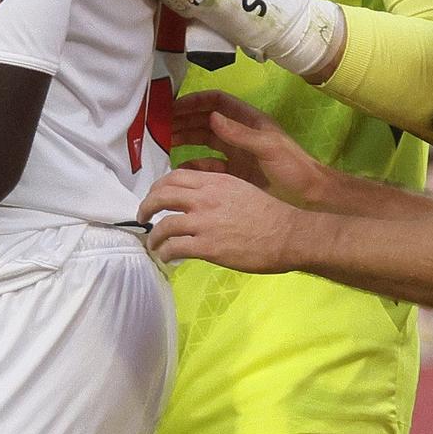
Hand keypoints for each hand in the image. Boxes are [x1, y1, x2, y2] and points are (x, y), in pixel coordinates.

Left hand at [140, 168, 305, 272]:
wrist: (289, 234)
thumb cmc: (271, 214)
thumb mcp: (241, 189)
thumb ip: (218, 191)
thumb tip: (200, 201)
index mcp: (215, 181)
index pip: (175, 177)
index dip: (159, 187)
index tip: (155, 196)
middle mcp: (205, 198)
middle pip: (162, 196)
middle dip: (147, 206)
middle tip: (143, 216)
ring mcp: (204, 222)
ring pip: (164, 224)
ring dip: (154, 235)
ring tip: (152, 242)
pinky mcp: (208, 246)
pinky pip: (175, 247)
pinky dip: (165, 252)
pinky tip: (165, 256)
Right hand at [163, 90, 330, 206]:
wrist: (310, 197)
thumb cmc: (294, 167)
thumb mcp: (269, 148)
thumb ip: (241, 134)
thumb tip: (212, 118)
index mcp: (249, 121)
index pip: (217, 102)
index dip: (195, 101)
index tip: (175, 106)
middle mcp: (239, 133)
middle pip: (205, 120)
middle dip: (184, 119)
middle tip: (162, 125)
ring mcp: (235, 153)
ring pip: (203, 141)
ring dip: (185, 139)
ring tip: (165, 143)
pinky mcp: (234, 173)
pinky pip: (208, 165)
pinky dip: (193, 165)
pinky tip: (180, 168)